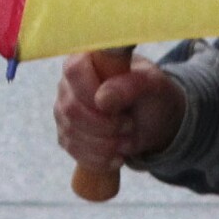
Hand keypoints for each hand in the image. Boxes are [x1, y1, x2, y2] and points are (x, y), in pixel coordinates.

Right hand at [54, 48, 183, 186]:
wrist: (153, 119)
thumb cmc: (152, 94)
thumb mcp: (153, 85)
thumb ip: (131, 85)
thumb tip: (102, 98)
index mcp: (88, 59)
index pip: (74, 70)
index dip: (92, 93)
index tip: (117, 108)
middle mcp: (69, 84)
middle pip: (71, 109)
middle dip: (104, 126)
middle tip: (130, 126)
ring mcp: (65, 111)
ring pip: (72, 134)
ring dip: (105, 145)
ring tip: (128, 140)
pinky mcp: (67, 135)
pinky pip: (75, 152)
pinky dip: (100, 159)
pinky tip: (118, 156)